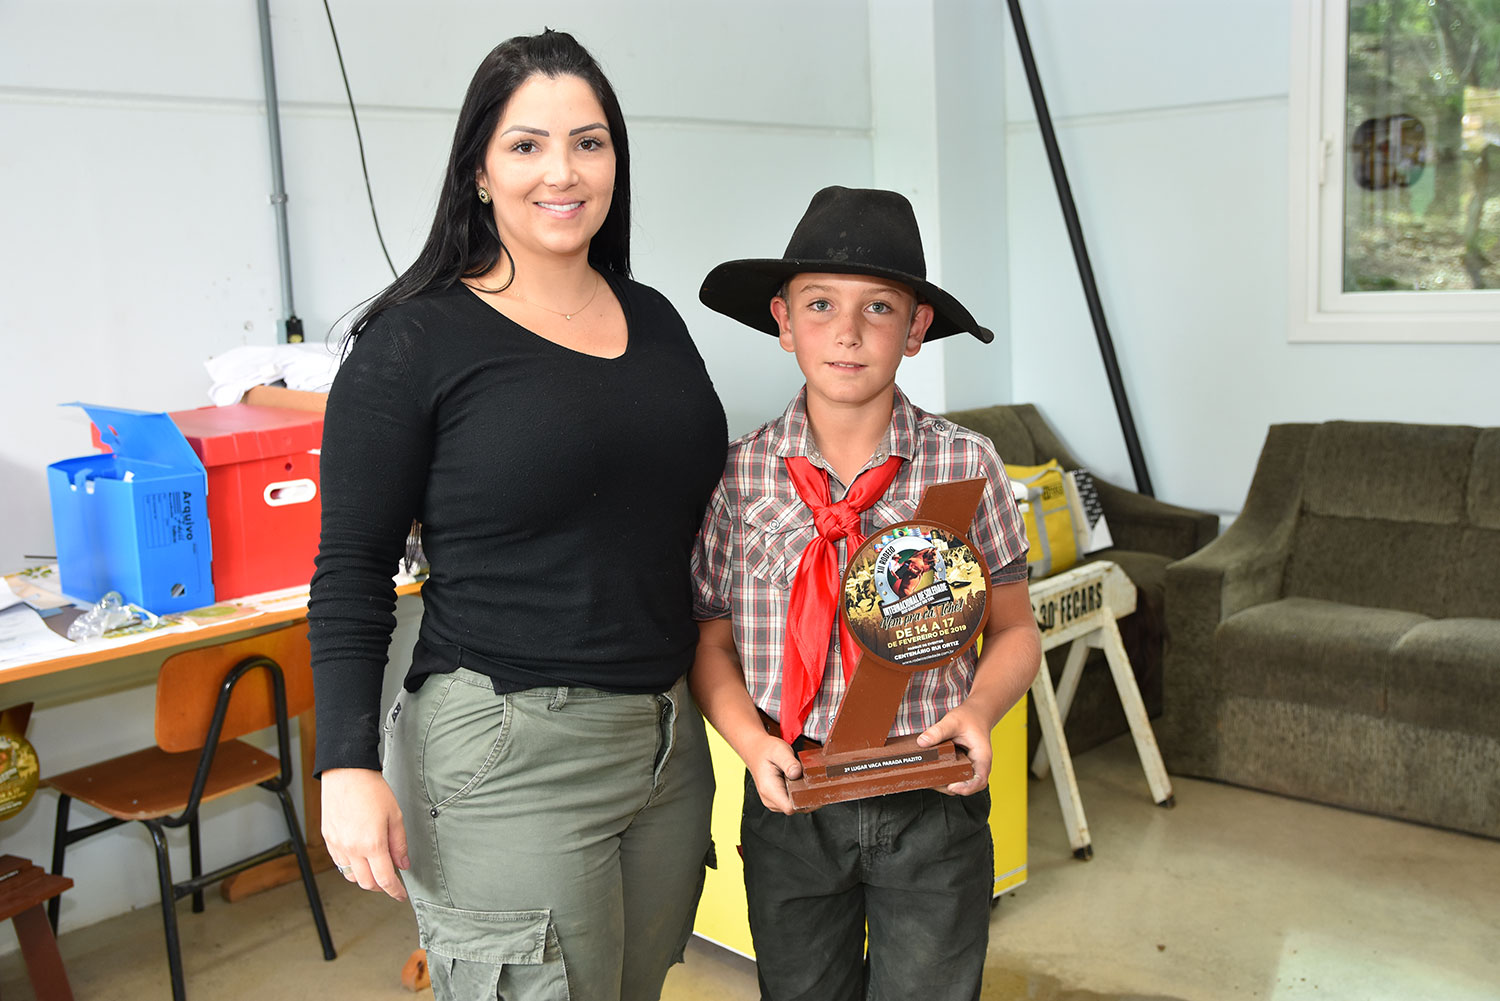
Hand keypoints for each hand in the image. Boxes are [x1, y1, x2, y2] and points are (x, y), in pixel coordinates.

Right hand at [321, 768, 409, 899]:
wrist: (346, 773)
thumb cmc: (372, 789)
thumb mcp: (395, 815)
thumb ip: (399, 844)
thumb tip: (403, 864)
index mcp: (372, 844)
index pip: (384, 879)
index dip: (394, 891)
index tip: (401, 895)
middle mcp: (352, 848)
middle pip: (366, 883)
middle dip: (380, 887)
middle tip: (391, 882)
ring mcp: (337, 845)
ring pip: (351, 876)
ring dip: (364, 878)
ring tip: (376, 869)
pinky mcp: (328, 839)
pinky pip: (339, 863)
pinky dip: (351, 866)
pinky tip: (360, 858)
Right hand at [745, 733, 803, 815]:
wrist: (756, 751)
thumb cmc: (767, 750)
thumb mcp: (779, 750)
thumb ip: (789, 762)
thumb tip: (797, 773)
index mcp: (769, 790)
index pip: (791, 807)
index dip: (805, 800)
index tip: (811, 786)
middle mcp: (769, 799)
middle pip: (796, 808)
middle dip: (805, 796)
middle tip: (805, 777)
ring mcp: (773, 802)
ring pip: (796, 806)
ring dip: (802, 795)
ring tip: (798, 778)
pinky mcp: (777, 801)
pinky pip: (793, 803)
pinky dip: (798, 794)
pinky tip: (796, 782)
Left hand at [916, 702, 993, 796]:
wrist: (976, 714)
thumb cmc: (969, 717)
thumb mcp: (952, 721)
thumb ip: (938, 731)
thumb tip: (922, 742)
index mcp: (982, 757)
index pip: (979, 780)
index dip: (966, 788)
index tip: (951, 786)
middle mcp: (978, 766)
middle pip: (968, 786)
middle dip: (950, 787)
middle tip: (932, 782)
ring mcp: (971, 767)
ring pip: (960, 783)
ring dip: (945, 784)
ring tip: (928, 778)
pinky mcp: (963, 765)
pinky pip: (955, 776)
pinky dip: (944, 777)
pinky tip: (930, 772)